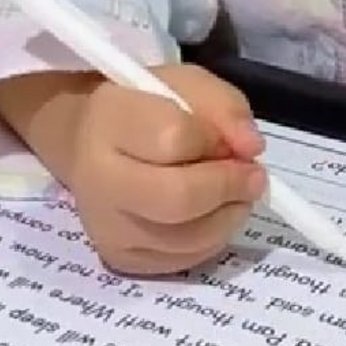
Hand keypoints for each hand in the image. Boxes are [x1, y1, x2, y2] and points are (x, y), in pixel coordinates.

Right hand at [73, 64, 265, 275]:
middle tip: (254, 177)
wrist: (91, 143)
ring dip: (228, 216)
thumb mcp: (188, 85)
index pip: (174, 138)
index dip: (215, 140)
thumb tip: (251, 148)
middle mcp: (99, 180)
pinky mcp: (120, 258)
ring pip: (186, 238)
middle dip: (229, 188)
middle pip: (178, 199)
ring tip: (236, 194)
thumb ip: (225, 107)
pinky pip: (182, 260)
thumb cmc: (147, 107)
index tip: (231, 140)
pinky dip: (212, 239)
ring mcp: (106, 227)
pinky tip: (213, 214)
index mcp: (110, 121)